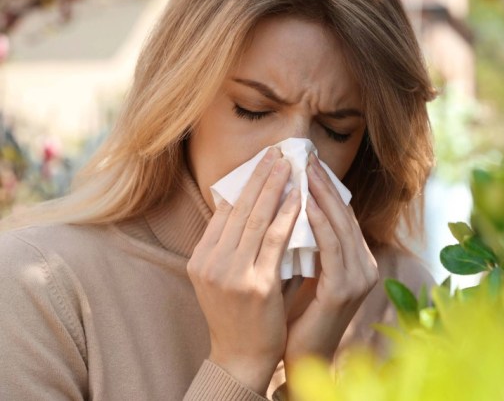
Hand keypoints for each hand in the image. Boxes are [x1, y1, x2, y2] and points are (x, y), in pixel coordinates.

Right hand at [187, 147, 301, 393]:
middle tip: (276, 152)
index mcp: (200, 259)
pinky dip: (287, 215)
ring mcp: (231, 274)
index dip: (243, 184)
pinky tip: (297, 197)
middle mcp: (210, 263)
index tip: (261, 162)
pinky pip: (274, 240)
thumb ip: (235, 246)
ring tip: (288, 165)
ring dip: (274, 187)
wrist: (241, 357)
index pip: (223, 212)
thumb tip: (253, 206)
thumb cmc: (240, 315)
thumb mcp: (225, 277)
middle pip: (238, 209)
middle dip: (259, 177)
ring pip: (256, 220)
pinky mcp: (255, 284)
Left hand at [282, 152, 378, 365]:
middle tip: (305, 156)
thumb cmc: (297, 316)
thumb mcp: (305, 272)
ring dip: (320, 195)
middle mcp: (365, 266)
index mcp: (358, 261)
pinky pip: (331, 246)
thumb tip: (287, 205)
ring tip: (303, 171)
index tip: (306, 162)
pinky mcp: (344, 289)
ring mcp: (358, 278)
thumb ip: (306, 244)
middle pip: (345, 215)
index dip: (326, 188)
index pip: (342, 215)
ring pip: (340, 225)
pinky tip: (302, 203)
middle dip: (324, 183)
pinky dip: (318, 222)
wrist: (300, 358)